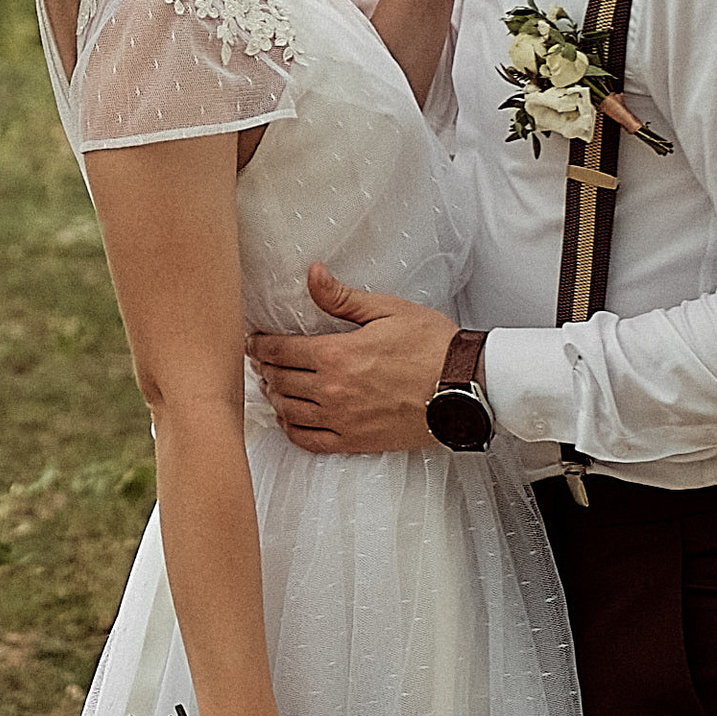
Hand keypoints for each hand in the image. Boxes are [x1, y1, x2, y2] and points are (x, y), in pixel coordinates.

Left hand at [248, 266, 460, 455]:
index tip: (253, 341)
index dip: (260, 345)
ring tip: (274, 387)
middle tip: (262, 362)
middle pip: (279, 381)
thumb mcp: (388, 310)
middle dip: (265, 369)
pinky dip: (292, 430)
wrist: (463, 387)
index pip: (280, 350)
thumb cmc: (431, 346)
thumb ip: (342, 297)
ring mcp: (342, 419)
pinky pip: (309, 441)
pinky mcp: (355, 441)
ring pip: (289, 412)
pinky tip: (290, 420)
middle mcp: (332, 390)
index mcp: (336, 354)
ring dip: (276, 398)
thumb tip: (312, 274)